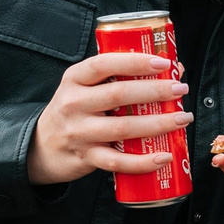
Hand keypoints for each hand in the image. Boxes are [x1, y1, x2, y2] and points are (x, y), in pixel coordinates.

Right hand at [27, 51, 190, 185]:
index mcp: (75, 79)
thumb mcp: (87, 88)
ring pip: (123, 127)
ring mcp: (79, 132)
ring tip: (182, 119)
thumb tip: (174, 68)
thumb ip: (122, 77)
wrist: (42, 147)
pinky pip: (118, 161)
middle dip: (155, 91)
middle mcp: (74, 103)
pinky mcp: (86, 157)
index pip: (104, 64)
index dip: (135, 62)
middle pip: (119, 94)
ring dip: (158, 123)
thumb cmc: (75, 111)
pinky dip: (143, 161)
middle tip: (181, 89)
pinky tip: (165, 156)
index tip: (163, 63)